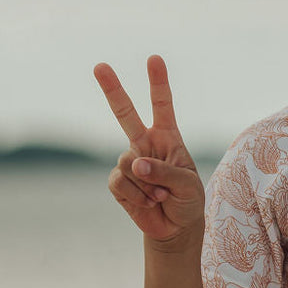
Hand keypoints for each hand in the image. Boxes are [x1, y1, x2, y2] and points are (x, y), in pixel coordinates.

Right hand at [93, 54, 205, 243]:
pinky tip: (148, 203)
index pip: (162, 105)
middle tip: (99, 65)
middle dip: (112, 89)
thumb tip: (134, 164)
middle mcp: (145, 144)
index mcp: (168, 138)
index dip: (158, 83)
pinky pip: (119, 182)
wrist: (176, 228)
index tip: (154, 59)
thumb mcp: (187, 185)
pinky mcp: (117, 182)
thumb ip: (164, 172)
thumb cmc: (188, 200)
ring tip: (161, 196)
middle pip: (125, 114)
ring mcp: (129, 162)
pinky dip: (136, 197)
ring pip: (126, 162)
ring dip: (146, 184)